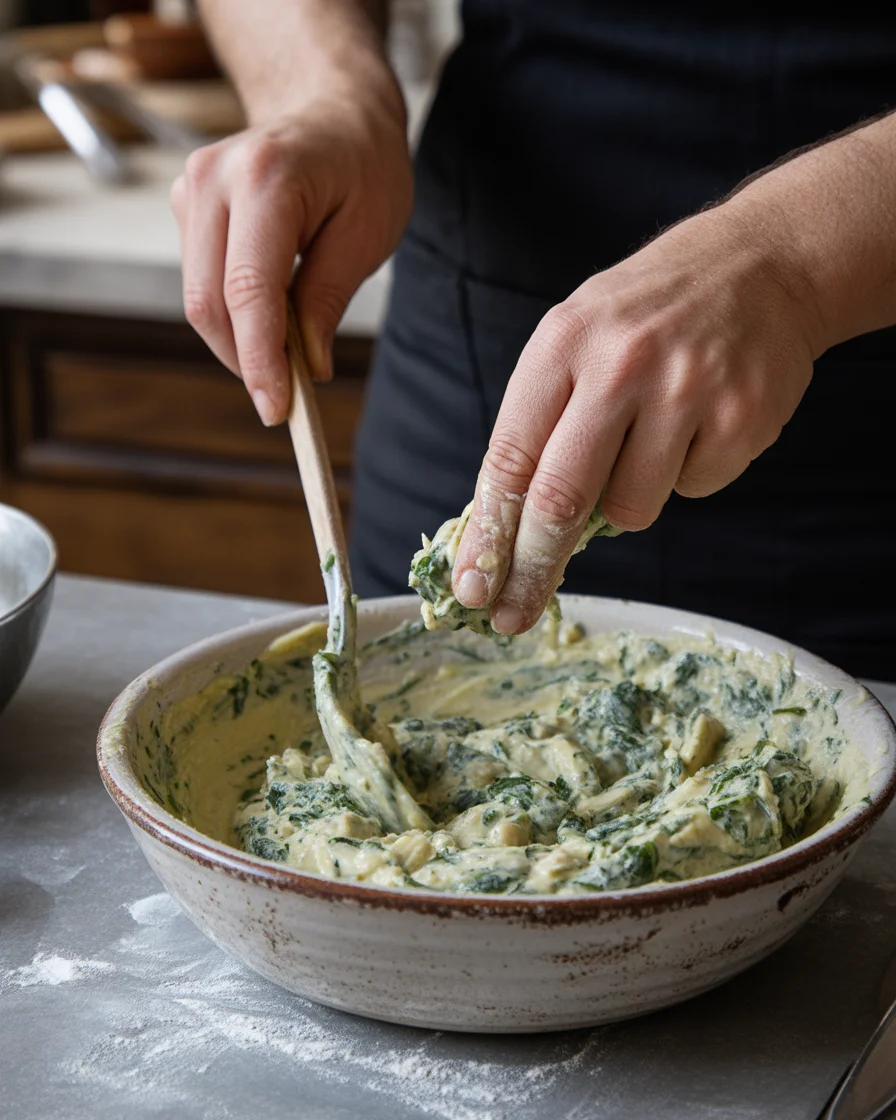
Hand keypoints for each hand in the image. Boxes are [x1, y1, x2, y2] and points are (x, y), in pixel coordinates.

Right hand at [170, 91, 412, 424]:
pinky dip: (233, 315)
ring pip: (198, 298)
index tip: (276, 410)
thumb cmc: (362, 168)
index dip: (259, 360)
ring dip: (239, 341)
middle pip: (209, 302)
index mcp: (267, 179)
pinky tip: (269, 313)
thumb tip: (306, 368)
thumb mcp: (367, 234)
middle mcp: (214, 179)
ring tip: (288, 351)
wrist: (332, 112)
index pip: (248, 290)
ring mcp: (191, 189)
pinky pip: (200, 282)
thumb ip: (328, 299)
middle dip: (246, 360)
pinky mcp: (186, 205)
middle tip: (287, 398)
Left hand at [451, 205, 821, 634]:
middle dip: (530, 570)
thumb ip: (540, 424)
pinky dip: (685, 474)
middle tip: (511, 615)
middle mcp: (621, 365)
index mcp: (562, 344)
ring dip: (626, 499)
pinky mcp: (740, 418)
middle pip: (560, 500)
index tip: (471, 588)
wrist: (760, 264)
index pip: (510, 460)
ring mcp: (686, 391)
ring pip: (630, 509)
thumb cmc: (645, 315)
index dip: (487, 536)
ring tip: (648, 436)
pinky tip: (696, 423)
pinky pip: (692, 491)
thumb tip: (503, 531)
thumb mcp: (574, 339)